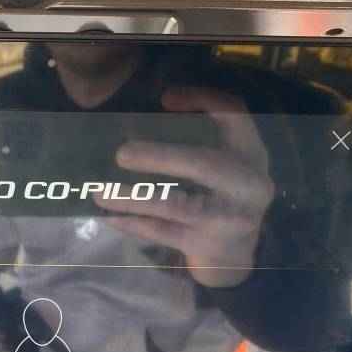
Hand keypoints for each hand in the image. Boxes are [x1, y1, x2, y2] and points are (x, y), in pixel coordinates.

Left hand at [95, 87, 274, 287]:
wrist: (236, 252)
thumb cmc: (221, 194)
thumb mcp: (225, 160)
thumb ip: (202, 130)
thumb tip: (163, 102)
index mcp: (251, 154)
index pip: (234, 116)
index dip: (202, 100)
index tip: (165, 99)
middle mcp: (247, 185)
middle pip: (204, 165)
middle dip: (160, 158)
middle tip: (121, 154)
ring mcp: (227, 219)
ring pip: (175, 205)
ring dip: (133, 198)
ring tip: (100, 192)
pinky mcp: (203, 244)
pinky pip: (162, 232)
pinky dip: (132, 223)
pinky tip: (108, 216)